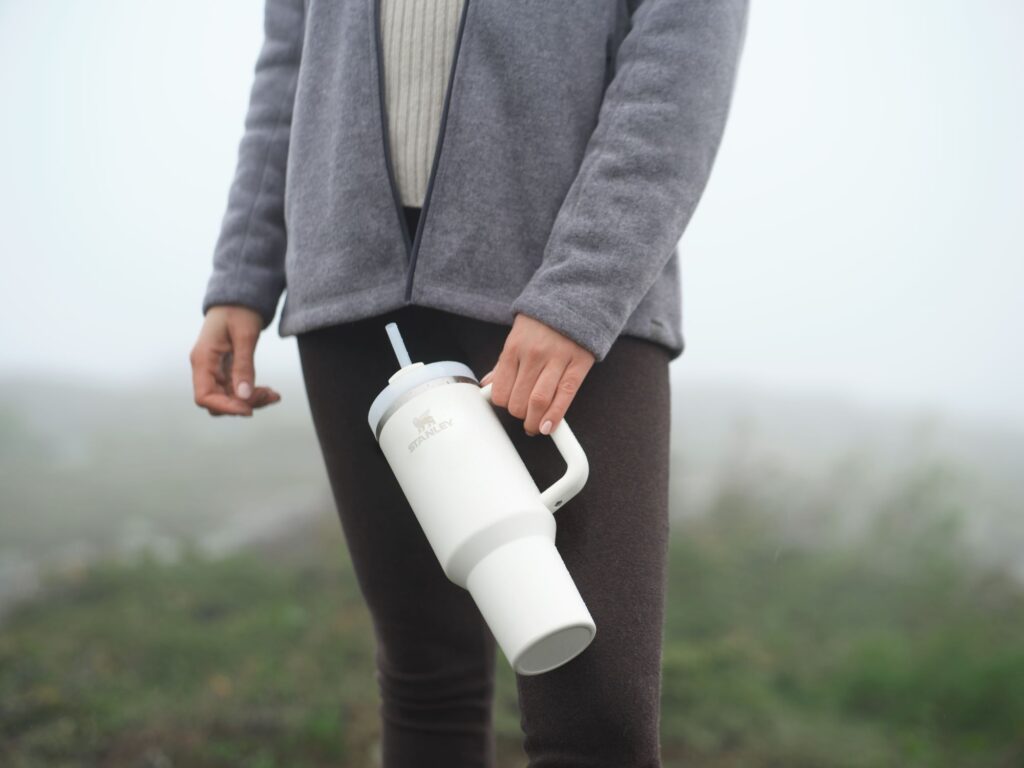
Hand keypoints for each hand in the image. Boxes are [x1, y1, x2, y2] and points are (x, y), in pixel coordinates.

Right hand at [190, 305, 280, 416]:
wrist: (239, 298)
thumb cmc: (239, 311)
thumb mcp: (245, 336)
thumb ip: (244, 366)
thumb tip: (244, 396)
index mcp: (202, 359)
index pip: (204, 396)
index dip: (225, 408)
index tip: (249, 409)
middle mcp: (205, 368)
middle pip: (217, 402)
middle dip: (243, 404)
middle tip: (269, 395)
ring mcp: (215, 371)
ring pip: (229, 399)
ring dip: (251, 401)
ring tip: (274, 395)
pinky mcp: (226, 371)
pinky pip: (236, 391)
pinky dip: (252, 394)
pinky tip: (270, 392)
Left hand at [480, 313, 594, 436]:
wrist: (574, 301)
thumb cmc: (542, 324)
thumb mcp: (516, 338)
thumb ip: (503, 365)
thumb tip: (488, 387)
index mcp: (513, 348)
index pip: (500, 390)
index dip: (503, 404)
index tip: (508, 406)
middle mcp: (533, 355)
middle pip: (518, 400)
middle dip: (519, 415)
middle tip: (524, 416)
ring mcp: (556, 360)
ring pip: (539, 402)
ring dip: (535, 422)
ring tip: (536, 426)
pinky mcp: (577, 364)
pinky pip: (565, 396)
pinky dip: (555, 416)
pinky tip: (549, 426)